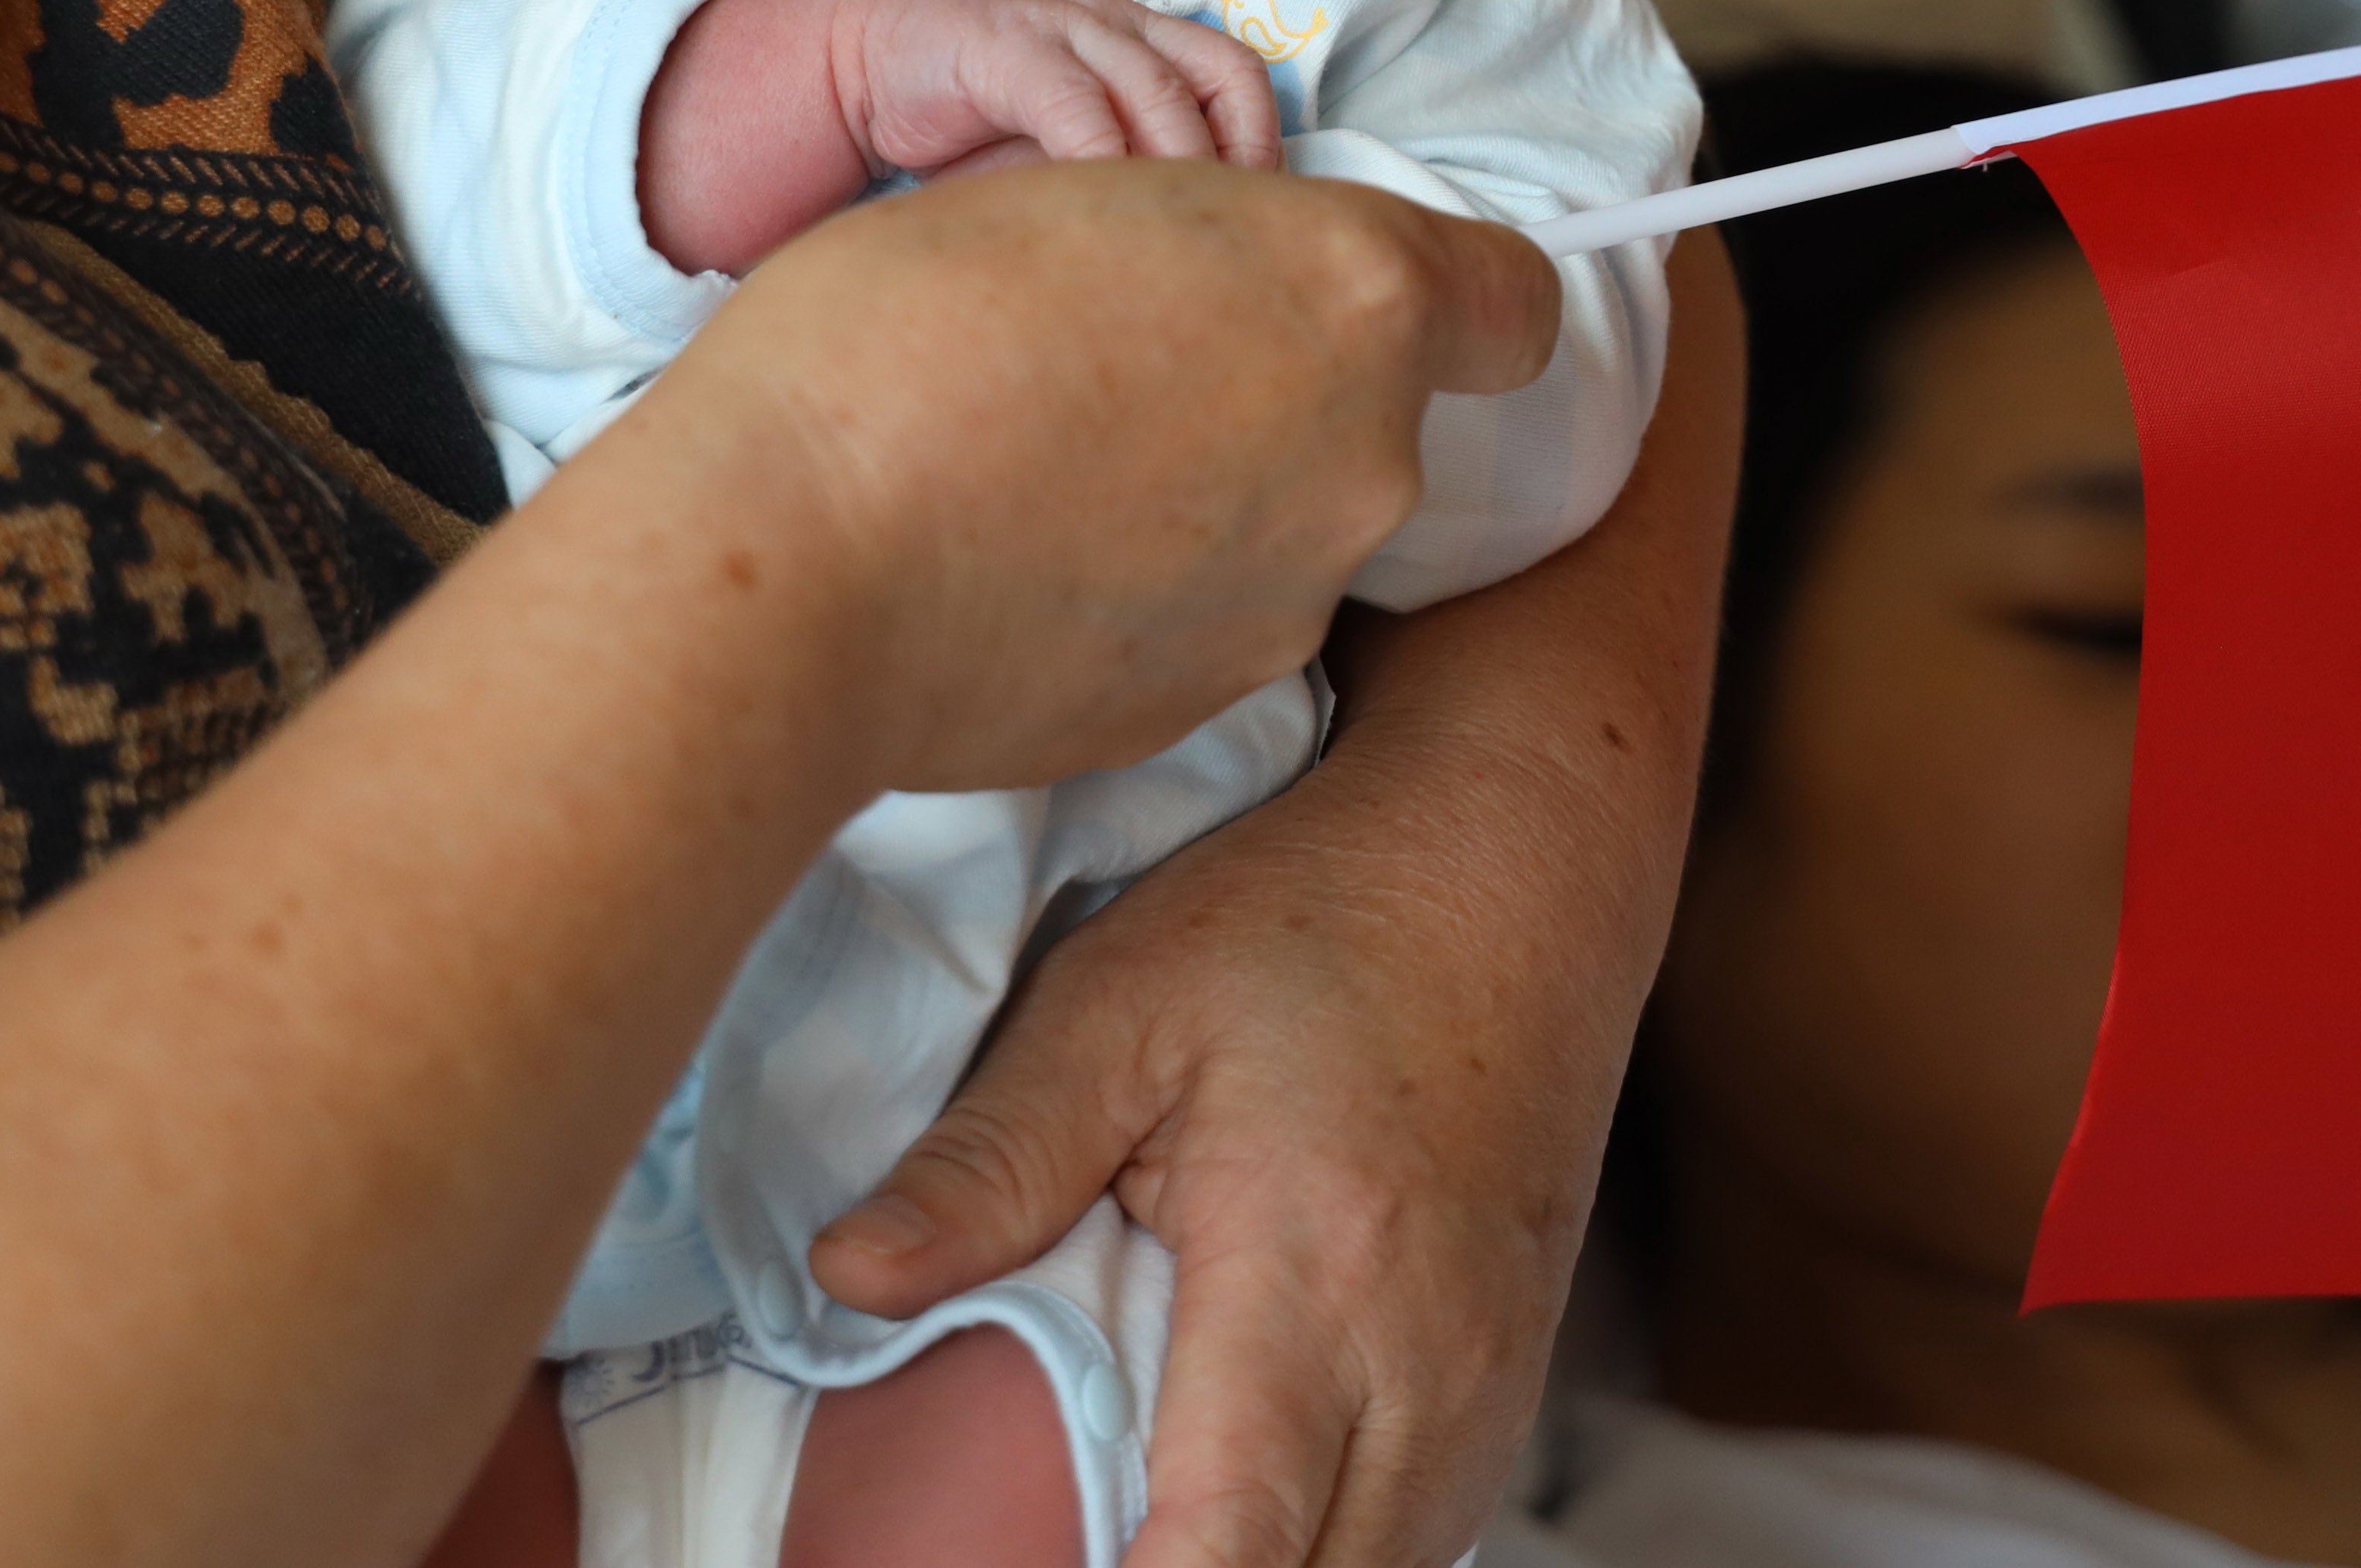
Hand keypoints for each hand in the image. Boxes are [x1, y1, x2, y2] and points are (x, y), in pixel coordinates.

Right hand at [592, 158, 1563, 797]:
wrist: (788, 556)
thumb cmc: (902, 327)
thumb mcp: (1073, 195)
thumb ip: (1203, 243)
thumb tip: (1216, 284)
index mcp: (1354, 292)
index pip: (1516, 299)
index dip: (1448, 295)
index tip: (1356, 294)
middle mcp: (1366, 459)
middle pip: (1378, 418)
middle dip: (1280, 391)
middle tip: (1121, 365)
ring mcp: (1291, 602)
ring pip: (1287, 525)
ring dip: (1207, 496)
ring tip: (1041, 470)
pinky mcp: (1203, 707)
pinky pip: (1203, 621)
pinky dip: (1140, 594)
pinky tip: (1017, 564)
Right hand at [644, 0, 1284, 273]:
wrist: (859, 69)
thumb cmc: (972, 131)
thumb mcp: (1063, 156)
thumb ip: (1122, 187)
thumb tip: (1191, 274)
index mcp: (1142, 40)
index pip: (1238, 77)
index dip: (1265, 145)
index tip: (1267, 228)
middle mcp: (1115, 22)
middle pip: (1219, 80)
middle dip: (1238, 166)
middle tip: (1234, 248)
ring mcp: (1062, 26)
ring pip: (1157, 92)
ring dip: (1177, 172)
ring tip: (1177, 249)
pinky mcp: (1006, 45)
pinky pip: (1075, 104)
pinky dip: (1100, 161)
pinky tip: (1098, 222)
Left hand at [802, 239, 1743, 1567]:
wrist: (1516, 861)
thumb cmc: (1315, 915)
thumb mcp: (1122, 1001)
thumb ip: (989, 1157)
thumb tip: (844, 1277)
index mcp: (1311, 1284)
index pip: (1225, 1552)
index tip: (1024, 1567)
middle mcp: (1422, 1374)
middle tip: (1047, 1532)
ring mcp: (1484, 1394)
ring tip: (1129, 1522)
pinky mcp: (1507, 1387)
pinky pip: (1416, 1541)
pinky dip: (1324, 1549)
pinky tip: (1236, 1511)